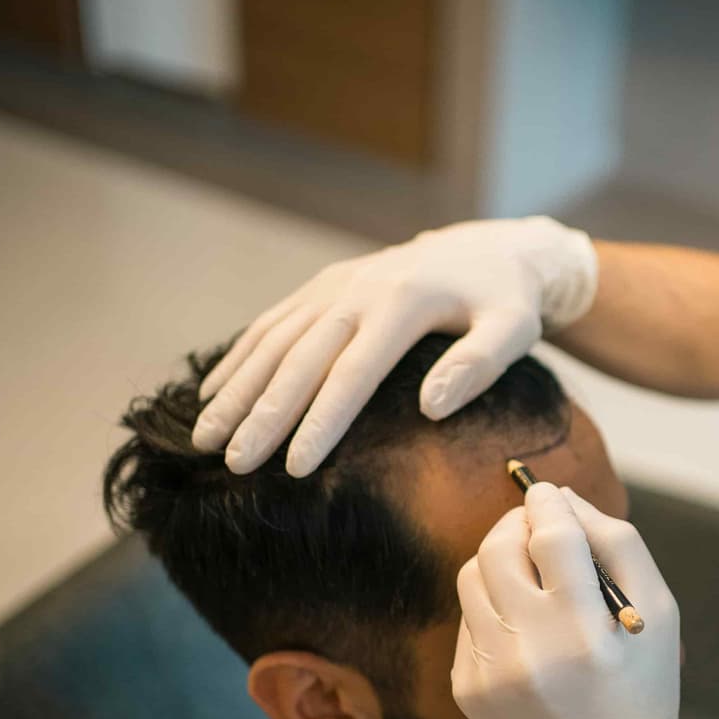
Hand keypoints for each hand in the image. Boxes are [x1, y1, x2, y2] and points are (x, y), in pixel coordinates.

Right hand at [192, 216, 596, 475]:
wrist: (489, 249)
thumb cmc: (506, 302)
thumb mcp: (514, 329)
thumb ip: (479, 366)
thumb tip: (431, 408)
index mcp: (403, 303)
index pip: (353, 374)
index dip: (321, 422)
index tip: (294, 469)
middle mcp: (358, 290)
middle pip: (300, 360)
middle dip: (262, 415)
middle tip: (232, 464)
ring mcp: (334, 286)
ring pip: (274, 341)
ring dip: (235, 389)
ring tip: (204, 438)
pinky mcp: (322, 287)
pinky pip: (271, 324)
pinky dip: (238, 358)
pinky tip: (211, 393)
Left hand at [452, 483, 710, 718]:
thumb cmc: (643, 689)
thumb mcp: (659, 614)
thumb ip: (618, 544)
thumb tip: (563, 498)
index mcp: (584, 632)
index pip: (549, 536)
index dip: (546, 502)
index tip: (547, 492)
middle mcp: (529, 651)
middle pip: (498, 549)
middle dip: (516, 524)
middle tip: (536, 524)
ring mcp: (490, 672)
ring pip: (472, 577)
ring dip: (498, 559)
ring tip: (530, 571)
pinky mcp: (468, 688)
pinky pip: (468, 619)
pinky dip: (493, 605)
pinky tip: (524, 624)